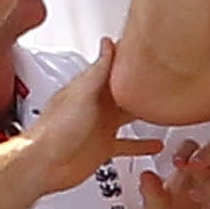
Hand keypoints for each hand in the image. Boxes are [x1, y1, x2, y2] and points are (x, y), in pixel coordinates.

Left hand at [30, 44, 158, 193]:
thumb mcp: (82, 93)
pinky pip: (129, 144)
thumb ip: (98, 71)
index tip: (146, 49)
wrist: (45, 164)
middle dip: (140, 84)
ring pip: (129, 116)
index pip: (112, 68)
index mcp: (90, 89)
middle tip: (162, 77)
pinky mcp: (104, 147)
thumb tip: (107, 44)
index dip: (128, 59)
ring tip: (163, 106)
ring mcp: (101, 127)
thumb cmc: (56, 129)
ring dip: (144, 111)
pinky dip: (142, 144)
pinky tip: (155, 143)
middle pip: (124, 91)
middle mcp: (97, 106)